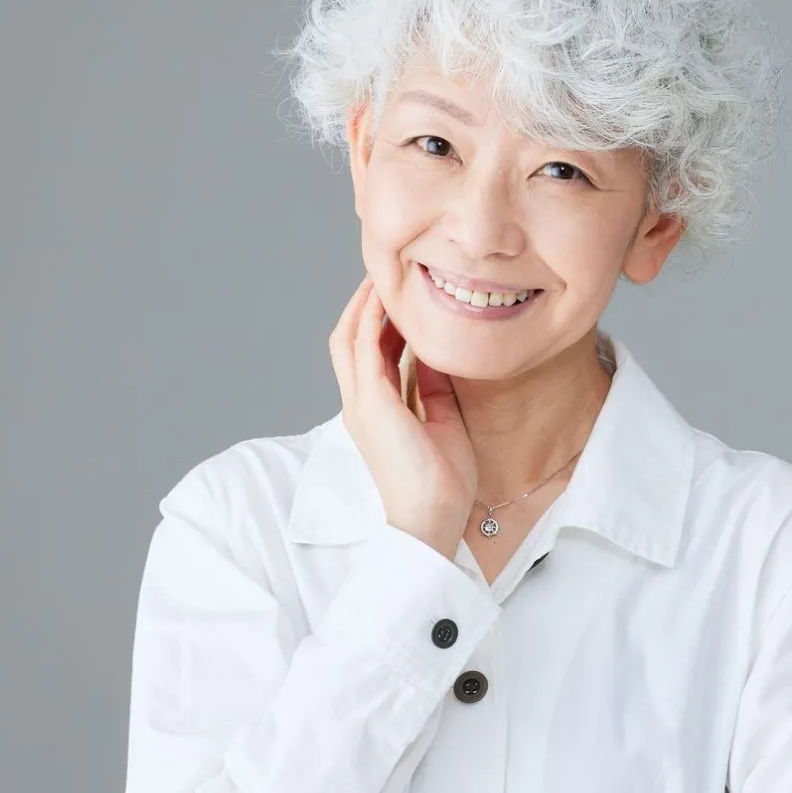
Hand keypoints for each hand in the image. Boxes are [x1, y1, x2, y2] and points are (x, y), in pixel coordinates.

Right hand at [327, 276, 475, 558]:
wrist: (433, 519)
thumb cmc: (441, 483)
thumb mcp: (443, 421)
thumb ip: (435, 388)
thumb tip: (437, 354)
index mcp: (375, 411)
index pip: (367, 354)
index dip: (377, 321)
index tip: (398, 295)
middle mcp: (361, 404)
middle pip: (348, 338)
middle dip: (363, 304)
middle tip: (386, 272)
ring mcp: (362, 403)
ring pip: (350, 337)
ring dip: (364, 303)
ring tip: (384, 273)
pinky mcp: (372, 404)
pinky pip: (365, 347)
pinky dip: (372, 318)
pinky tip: (387, 297)